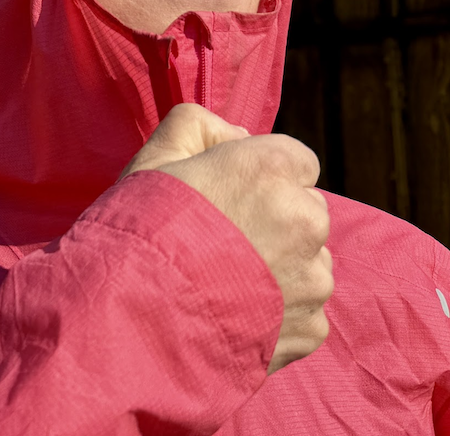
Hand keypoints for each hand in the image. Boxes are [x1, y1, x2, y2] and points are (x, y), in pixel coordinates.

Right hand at [122, 103, 332, 374]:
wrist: (136, 315)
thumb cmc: (142, 230)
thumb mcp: (154, 158)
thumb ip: (196, 125)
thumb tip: (236, 135)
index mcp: (273, 168)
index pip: (296, 160)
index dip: (261, 176)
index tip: (228, 195)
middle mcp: (306, 218)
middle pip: (306, 210)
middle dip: (276, 220)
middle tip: (222, 239)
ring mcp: (314, 277)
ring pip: (309, 262)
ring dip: (280, 266)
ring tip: (225, 280)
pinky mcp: (312, 325)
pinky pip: (305, 309)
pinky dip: (278, 311)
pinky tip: (235, 309)